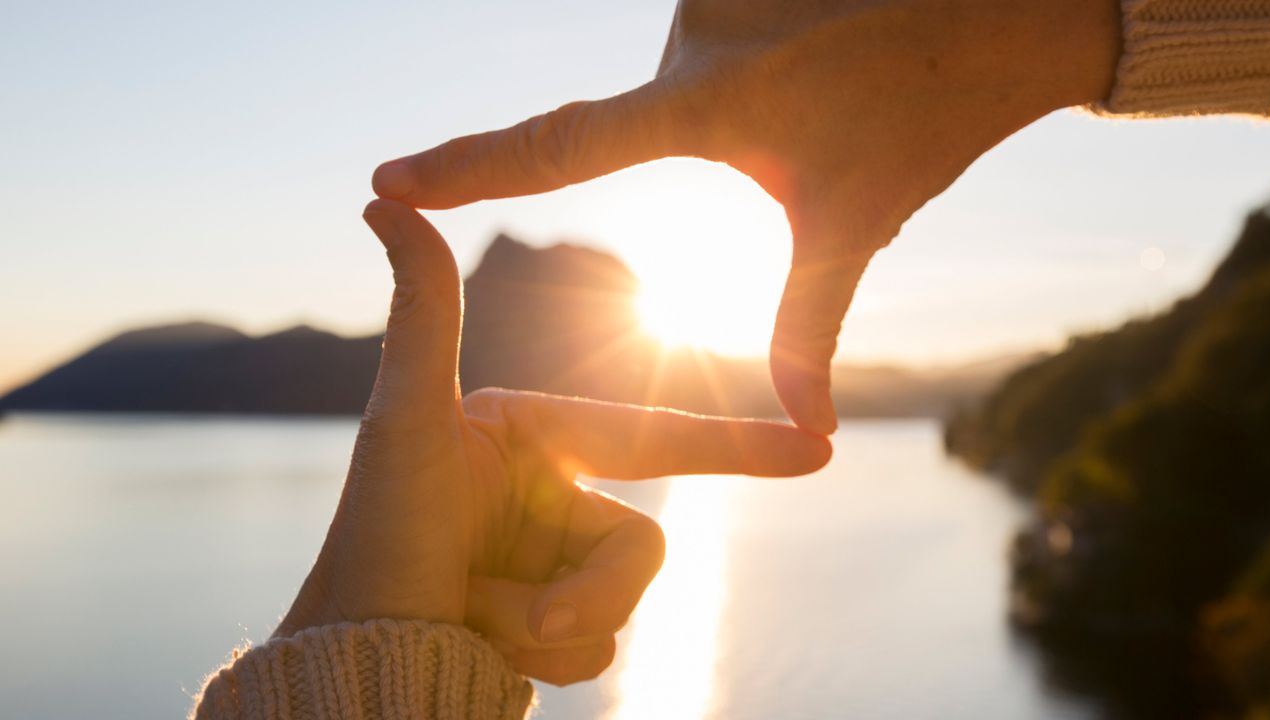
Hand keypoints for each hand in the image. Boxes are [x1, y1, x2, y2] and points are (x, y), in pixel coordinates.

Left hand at [275, 199, 830, 684]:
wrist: (357, 659)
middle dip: (587, 590)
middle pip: (640, 543)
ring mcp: (554, 565)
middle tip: (518, 613)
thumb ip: (422, 313)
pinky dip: (548, 659)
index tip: (818, 447)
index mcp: (534, 440)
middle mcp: (549, 498)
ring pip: (623, 603)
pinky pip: (599, 647)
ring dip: (554, 626)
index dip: (735, 443)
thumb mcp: (409, 423)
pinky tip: (486, 646)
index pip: (650, 437)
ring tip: (477, 620)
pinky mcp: (554, 623)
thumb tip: (381, 198)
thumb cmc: (375, 537)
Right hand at [370, 0, 1120, 433]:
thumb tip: (804, 431)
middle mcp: (686, 46)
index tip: (385, 180)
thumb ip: (808, 325)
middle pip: (645, 122)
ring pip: (679, 85)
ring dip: (744, 104)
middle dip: (722, 146)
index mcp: (702, 106)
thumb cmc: (922, 116)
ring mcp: (702, 5)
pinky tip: (825, 55)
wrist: (996, 15)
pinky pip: (699, 45)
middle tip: (812, 127)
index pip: (559, 148)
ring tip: (832, 87)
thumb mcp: (853, 224)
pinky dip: (745, 68)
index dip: (468, 169)